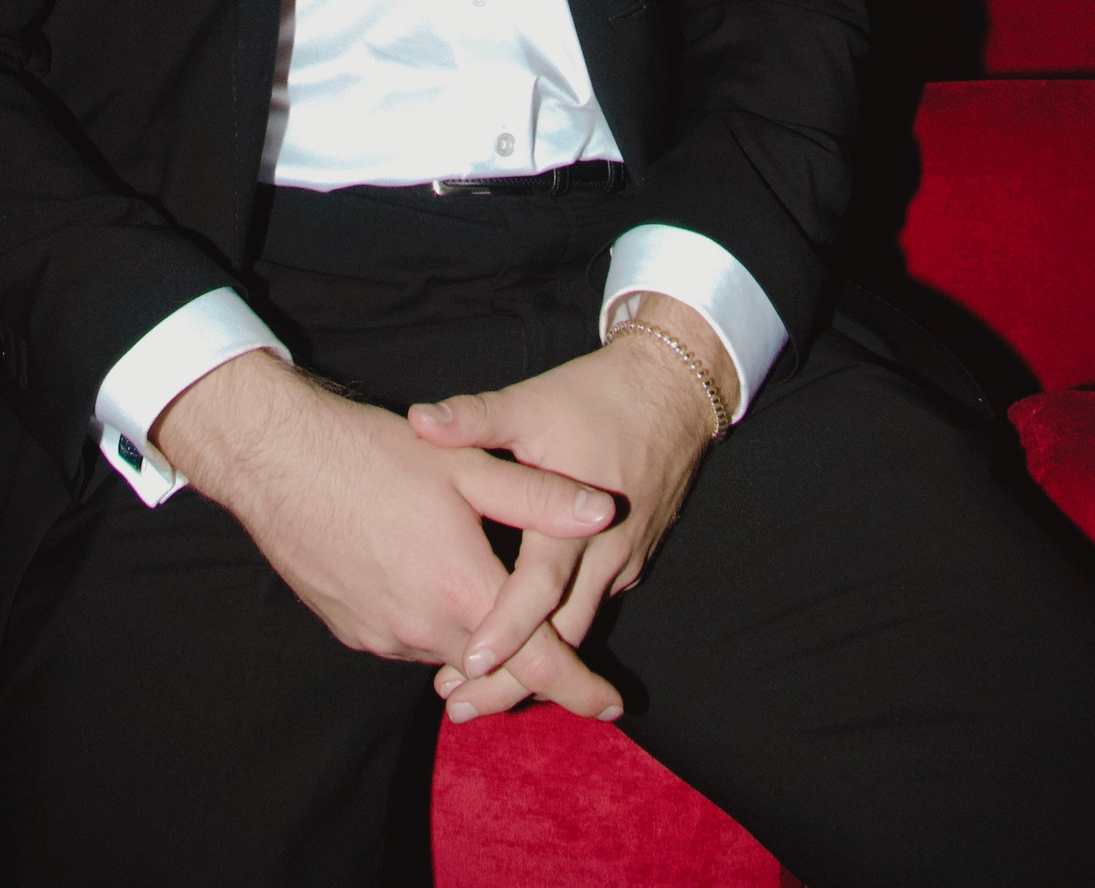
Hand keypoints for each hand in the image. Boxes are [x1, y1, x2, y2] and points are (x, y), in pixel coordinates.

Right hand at [152, 349, 625, 720]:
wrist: (279, 462)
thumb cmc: (375, 454)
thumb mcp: (465, 466)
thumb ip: (538, 497)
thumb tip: (602, 513)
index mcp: (462, 590)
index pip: (539, 664)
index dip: (581, 688)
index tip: (614, 706)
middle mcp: (424, 629)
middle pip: (494, 666)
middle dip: (525, 661)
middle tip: (554, 646)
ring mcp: (384, 637)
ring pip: (450, 652)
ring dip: (473, 635)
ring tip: (476, 585)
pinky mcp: (353, 632)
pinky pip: (409, 640)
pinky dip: (431, 623)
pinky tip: (425, 578)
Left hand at [407, 293, 732, 720]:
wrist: (674, 391)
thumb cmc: (598, 397)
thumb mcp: (534, 402)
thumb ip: (476, 419)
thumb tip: (420, 422)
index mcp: (576, 520)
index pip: (539, 589)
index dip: (505, 629)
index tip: (468, 662)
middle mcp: (605, 554)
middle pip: (561, 636)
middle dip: (515, 676)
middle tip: (460, 704)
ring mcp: (622, 562)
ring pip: (578, 630)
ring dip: (537, 664)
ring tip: (480, 691)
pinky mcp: (630, 560)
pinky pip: (592, 609)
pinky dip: (558, 636)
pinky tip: (528, 650)